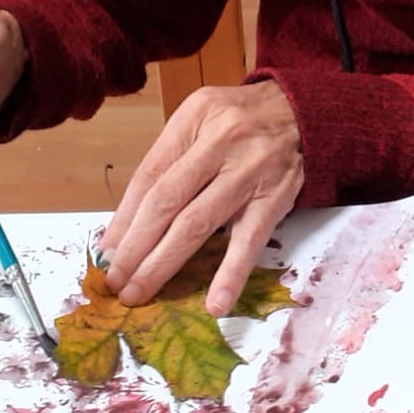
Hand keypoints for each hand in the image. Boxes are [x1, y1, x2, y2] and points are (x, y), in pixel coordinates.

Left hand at [101, 82, 304, 315]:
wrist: (305, 110)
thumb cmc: (243, 120)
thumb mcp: (202, 120)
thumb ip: (172, 161)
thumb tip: (131, 223)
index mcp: (195, 117)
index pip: (150, 175)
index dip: (124, 218)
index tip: (108, 250)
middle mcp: (220, 141)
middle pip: (167, 202)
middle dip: (136, 246)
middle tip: (116, 279)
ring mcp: (250, 170)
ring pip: (198, 223)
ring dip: (165, 263)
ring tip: (141, 291)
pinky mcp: (276, 197)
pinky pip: (250, 240)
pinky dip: (231, 273)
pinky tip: (216, 302)